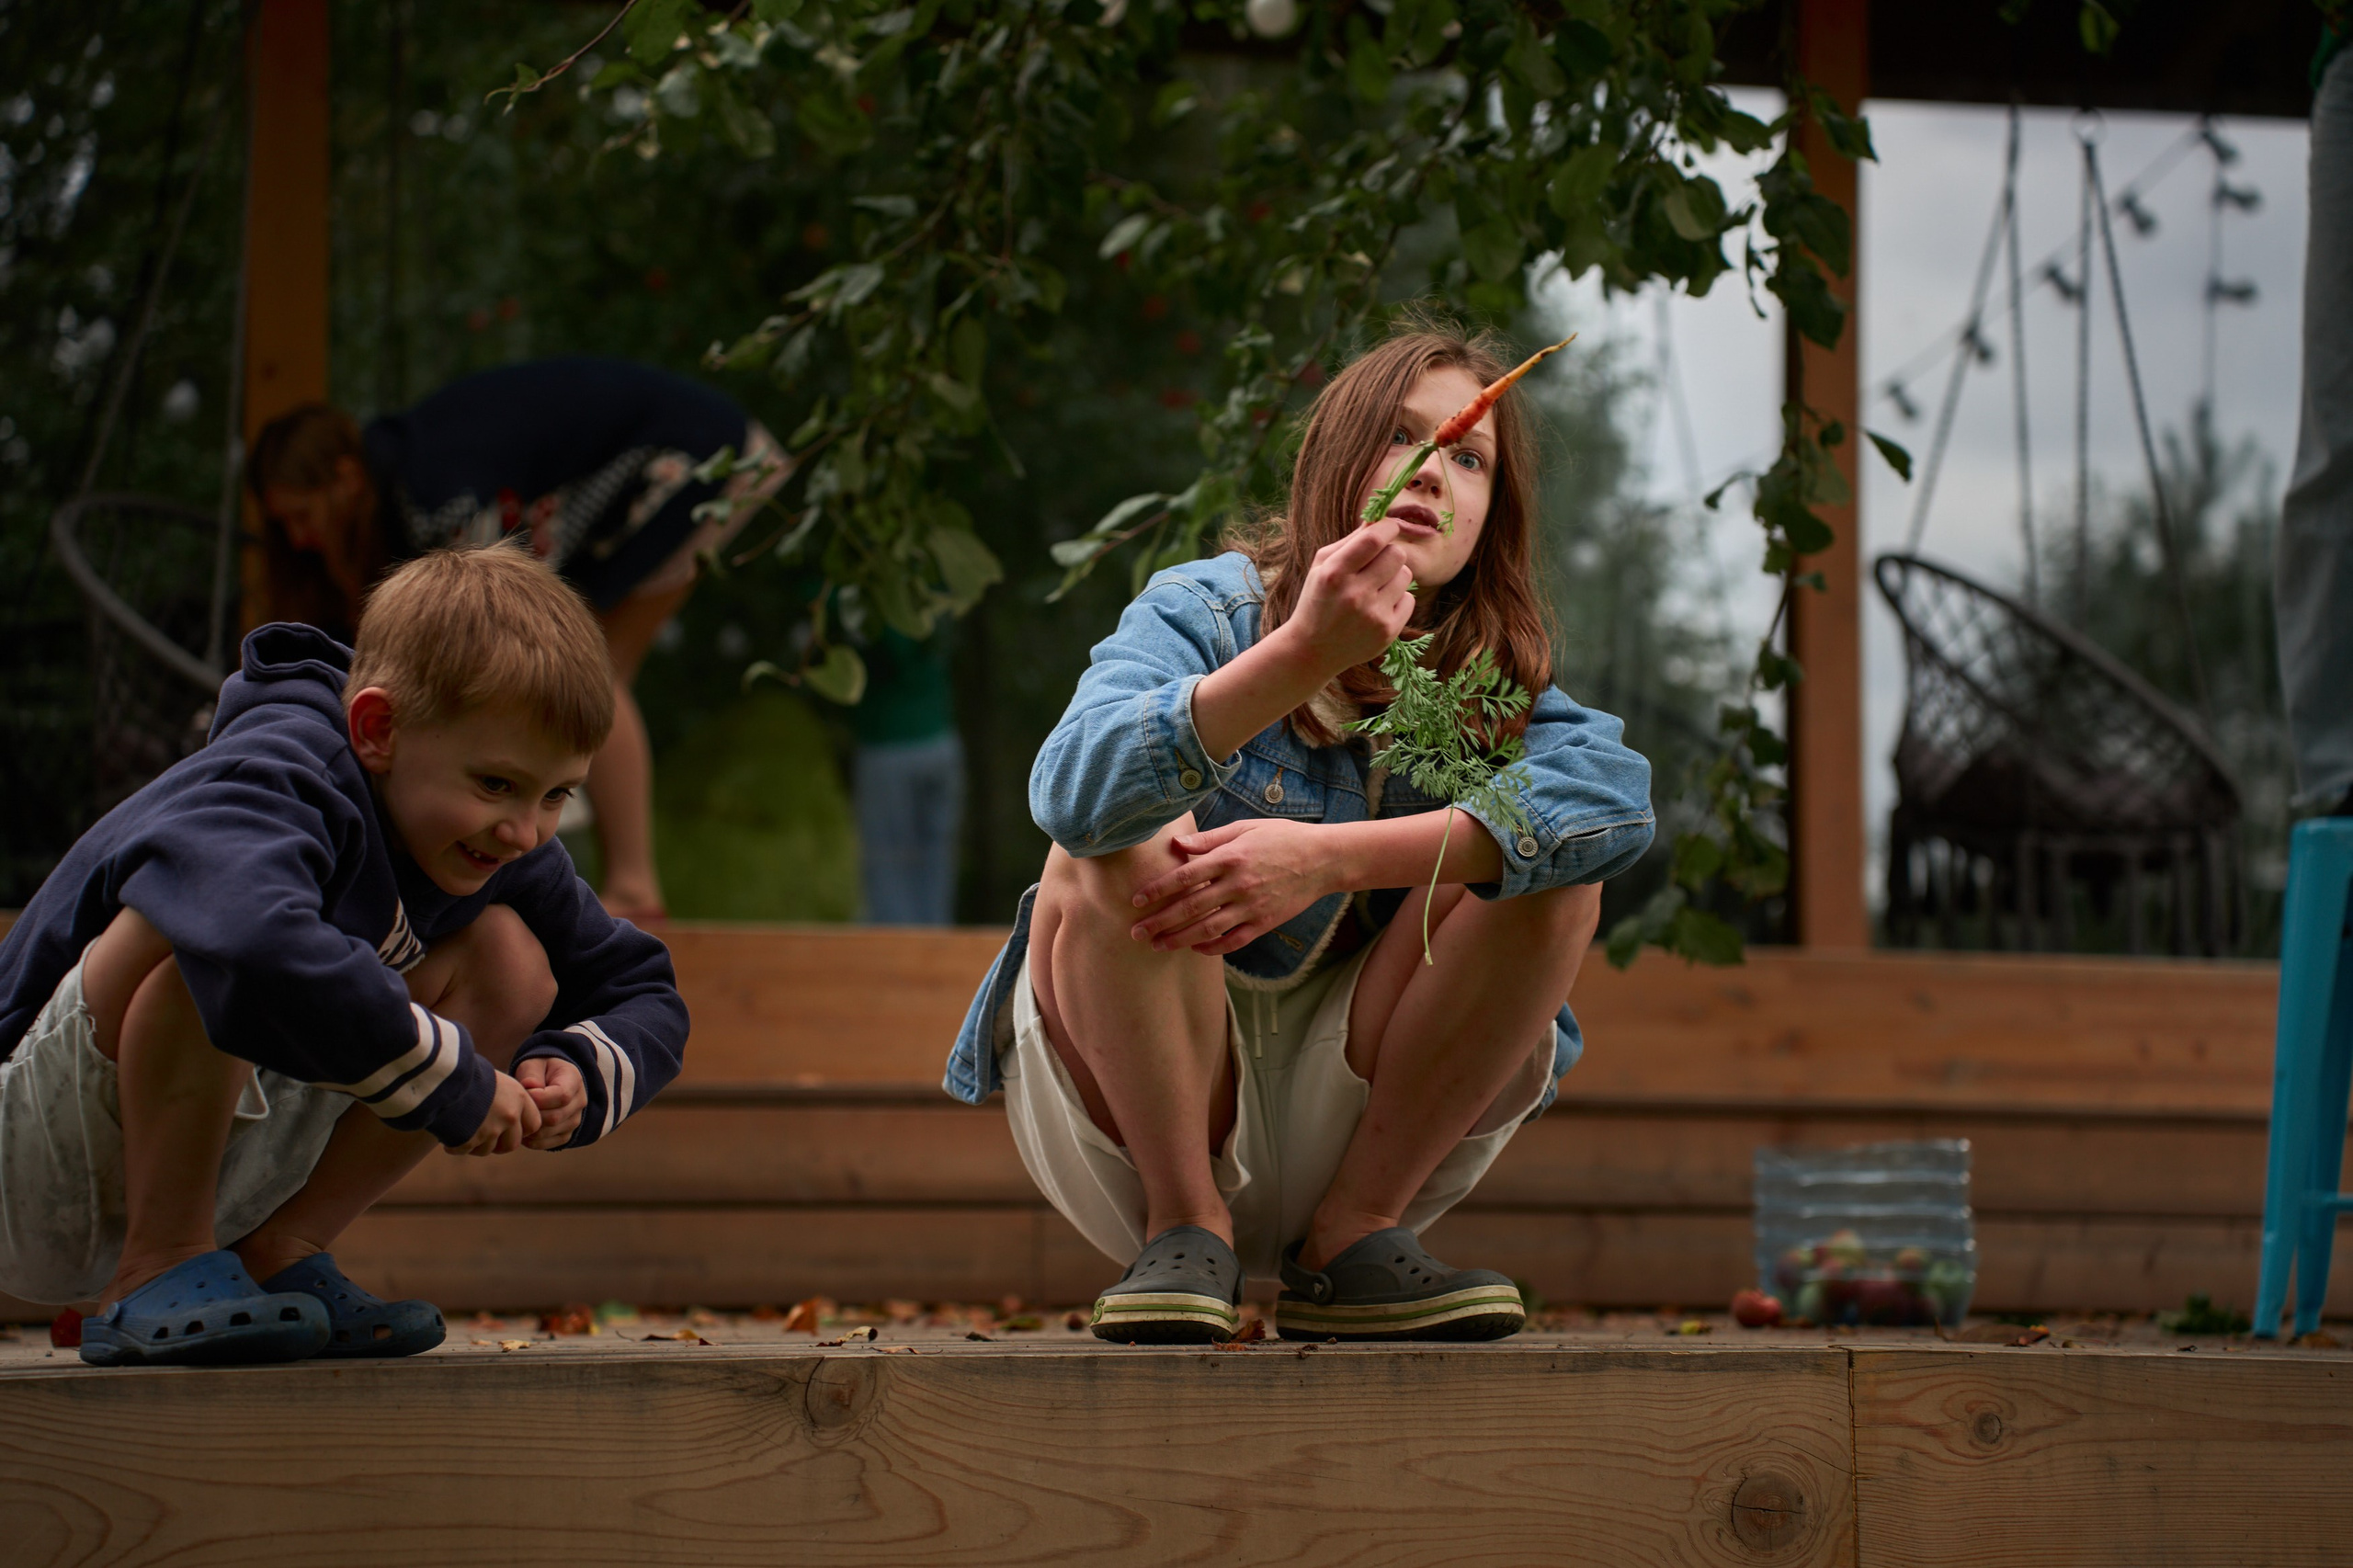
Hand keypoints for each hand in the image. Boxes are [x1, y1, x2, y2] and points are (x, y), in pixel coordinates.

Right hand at [449, 1070, 541, 1156]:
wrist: (445, 1075)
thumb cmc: (469, 1073)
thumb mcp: (497, 1081)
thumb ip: (507, 1099)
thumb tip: (511, 1115)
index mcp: (519, 1099)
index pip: (534, 1125)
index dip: (521, 1129)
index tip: (509, 1128)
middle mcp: (509, 1116)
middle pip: (511, 1144)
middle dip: (499, 1144)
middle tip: (485, 1137)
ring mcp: (490, 1130)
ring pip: (487, 1150)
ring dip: (476, 1145)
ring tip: (463, 1130)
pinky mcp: (469, 1140)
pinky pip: (465, 1150)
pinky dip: (456, 1146)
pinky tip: (449, 1134)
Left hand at [516, 1056, 586, 1149]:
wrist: (550, 1081)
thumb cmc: (539, 1071)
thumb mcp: (534, 1064)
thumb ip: (531, 1074)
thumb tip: (530, 1088)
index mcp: (574, 1081)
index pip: (562, 1096)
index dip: (540, 1098)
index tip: (524, 1093)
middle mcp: (579, 1102)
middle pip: (555, 1117)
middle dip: (532, 1115)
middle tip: (516, 1108)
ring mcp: (574, 1121)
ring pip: (549, 1132)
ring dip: (529, 1128)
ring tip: (518, 1118)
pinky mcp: (565, 1135)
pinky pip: (546, 1144)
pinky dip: (530, 1140)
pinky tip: (522, 1127)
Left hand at [1129, 819, 1334, 955]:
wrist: (1322, 859)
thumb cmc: (1282, 838)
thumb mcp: (1245, 828)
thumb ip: (1209, 839)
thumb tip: (1176, 845)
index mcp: (1230, 856)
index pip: (1185, 876)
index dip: (1158, 890)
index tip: (1137, 900)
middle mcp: (1238, 884)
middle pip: (1190, 907)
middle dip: (1160, 921)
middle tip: (1136, 932)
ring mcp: (1252, 906)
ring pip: (1208, 929)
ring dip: (1178, 940)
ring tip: (1157, 946)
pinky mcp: (1265, 923)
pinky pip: (1233, 941)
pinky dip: (1212, 947)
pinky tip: (1195, 948)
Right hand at [1279, 518, 1414, 677]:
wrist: (1311, 651)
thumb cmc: (1317, 601)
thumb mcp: (1322, 567)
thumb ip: (1349, 542)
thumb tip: (1378, 520)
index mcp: (1334, 574)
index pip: (1374, 539)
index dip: (1387, 527)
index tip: (1388, 527)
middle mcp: (1355, 594)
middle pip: (1396, 554)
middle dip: (1390, 552)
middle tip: (1377, 563)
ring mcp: (1373, 615)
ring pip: (1406, 575)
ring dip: (1394, 577)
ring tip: (1375, 588)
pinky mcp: (1387, 632)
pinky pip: (1409, 600)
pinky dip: (1397, 600)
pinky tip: (1378, 608)